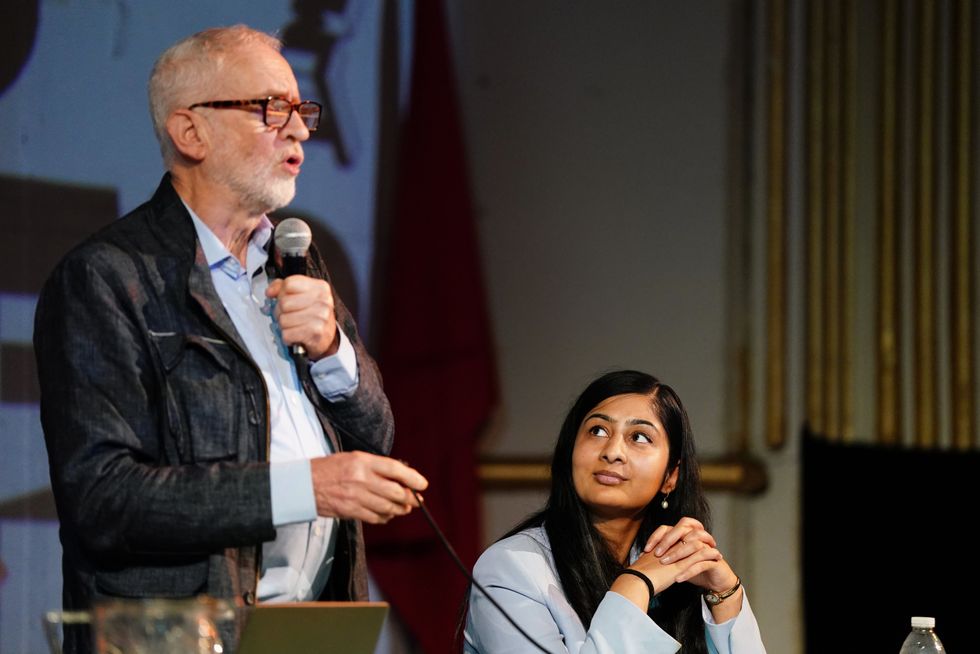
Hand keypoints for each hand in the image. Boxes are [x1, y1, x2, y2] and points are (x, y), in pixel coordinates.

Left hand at [265, 276, 337, 359]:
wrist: (327, 336)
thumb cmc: (313, 315)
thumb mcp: (302, 295)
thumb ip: (283, 287)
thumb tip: (270, 291)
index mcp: (320, 288)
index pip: (289, 284)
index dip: (281, 293)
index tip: (285, 298)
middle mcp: (323, 301)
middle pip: (284, 302)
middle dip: (281, 311)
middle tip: (289, 315)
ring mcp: (320, 317)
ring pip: (283, 319)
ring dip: (284, 326)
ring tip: (294, 325)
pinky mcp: (315, 332)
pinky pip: (286, 334)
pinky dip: (287, 337)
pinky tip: (296, 335)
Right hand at [311, 452, 427, 523]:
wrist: (304, 484)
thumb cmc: (331, 468)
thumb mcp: (353, 458)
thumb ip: (376, 467)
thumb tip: (400, 478)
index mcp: (362, 462)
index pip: (395, 469)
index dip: (412, 478)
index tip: (422, 485)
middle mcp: (361, 479)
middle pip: (395, 492)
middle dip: (410, 498)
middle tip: (416, 500)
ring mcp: (355, 497)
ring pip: (387, 507)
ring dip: (399, 509)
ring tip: (404, 508)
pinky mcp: (350, 511)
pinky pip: (374, 518)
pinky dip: (385, 518)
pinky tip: (387, 515)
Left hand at [644, 517, 736, 593]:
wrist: (716, 581)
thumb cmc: (695, 569)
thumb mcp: (677, 562)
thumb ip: (665, 556)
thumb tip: (643, 559)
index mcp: (686, 535)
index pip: (670, 528)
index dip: (657, 536)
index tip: (646, 550)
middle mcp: (697, 537)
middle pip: (683, 530)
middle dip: (668, 541)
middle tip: (656, 554)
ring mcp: (707, 547)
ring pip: (693, 544)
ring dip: (678, 554)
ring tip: (666, 564)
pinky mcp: (715, 559)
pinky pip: (701, 563)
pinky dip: (689, 571)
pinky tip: (678, 578)